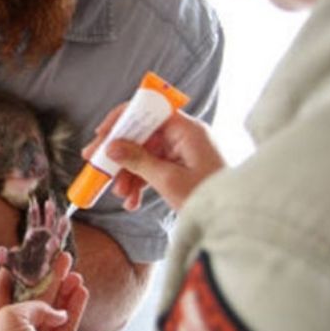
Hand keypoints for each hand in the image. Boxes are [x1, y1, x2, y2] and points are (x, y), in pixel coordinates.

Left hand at [0, 251, 87, 330]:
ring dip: (63, 289)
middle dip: (46, 276)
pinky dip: (74, 308)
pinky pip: (66, 325)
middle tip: (61, 256)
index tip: (28, 251)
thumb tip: (54, 310)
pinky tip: (81, 291)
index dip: (15, 270)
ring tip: (75, 270)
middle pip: (31, 298)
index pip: (2, 290)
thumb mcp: (9, 319)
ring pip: (52, 310)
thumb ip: (31, 304)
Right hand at [83, 105, 225, 211]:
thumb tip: (112, 147)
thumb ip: (138, 161)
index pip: (147, 111)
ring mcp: (184, 152)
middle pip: (143, 135)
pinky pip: (154, 169)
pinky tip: (133, 201)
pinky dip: (141, 183)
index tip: (100, 136)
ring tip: (120, 195)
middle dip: (120, 155)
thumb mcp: (168, 180)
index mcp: (186, 129)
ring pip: (146, 155)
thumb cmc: (208, 196)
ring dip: (129, 174)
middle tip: (96, 166)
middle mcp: (185, 136)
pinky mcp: (182, 168)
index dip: (121, 121)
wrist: (233, 219)